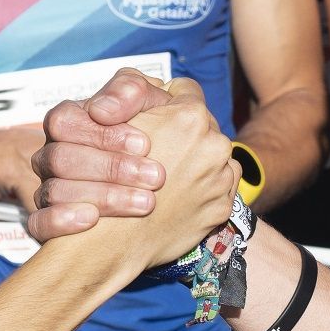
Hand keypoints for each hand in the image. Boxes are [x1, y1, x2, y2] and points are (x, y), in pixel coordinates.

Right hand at [25, 67, 177, 241]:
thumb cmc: (153, 133)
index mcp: (67, 122)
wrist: (169, 182)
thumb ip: (130, 90)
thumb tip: (101, 110)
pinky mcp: (48, 224)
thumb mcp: (150, 102)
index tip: (144, 144)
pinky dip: (62, 221)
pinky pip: (39, 224)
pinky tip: (92, 220)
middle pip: (60, 158)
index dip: (103, 134)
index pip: (65, 122)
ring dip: (103, 196)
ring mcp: (47, 190)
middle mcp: (51, 155)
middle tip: (155, 176)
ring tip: (146, 202)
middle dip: (111, 168)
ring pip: (54, 192)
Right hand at [124, 81, 239, 272]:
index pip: (184, 90)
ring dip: (195, 163)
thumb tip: (162, 89)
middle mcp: (213, 143)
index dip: (166, 101)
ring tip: (167, 179)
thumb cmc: (107, 178)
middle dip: (183, 135)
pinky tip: (177, 196)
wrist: (112, 241)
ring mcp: (220, 177)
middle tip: (159, 153)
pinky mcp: (221, 207)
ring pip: (213, 156)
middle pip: (202, 124)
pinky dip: (203, 189)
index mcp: (189, 116)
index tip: (156, 118)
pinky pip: (220, 186)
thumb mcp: (115, 123)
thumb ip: (140, 96)